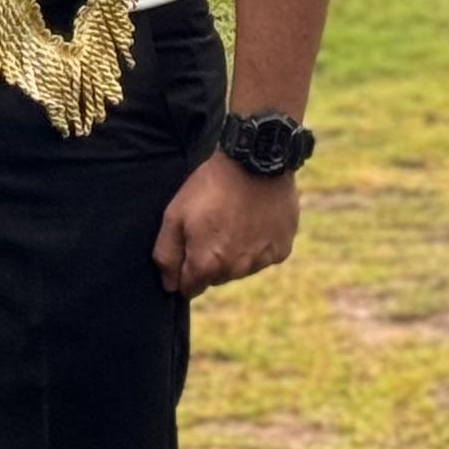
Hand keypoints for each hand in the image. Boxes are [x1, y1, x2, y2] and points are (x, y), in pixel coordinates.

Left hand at [155, 158, 299, 296]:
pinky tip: (256, 221)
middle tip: (214, 226)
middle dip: (212, 260)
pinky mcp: (282, 250)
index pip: (189, 288)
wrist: (256, 161)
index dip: (186, 268)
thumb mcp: (174, 215)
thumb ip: (166, 256)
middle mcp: (236, 270)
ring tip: (236, 220)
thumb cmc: (210, 186)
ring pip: (241, 268)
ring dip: (236, 253)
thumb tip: (170, 286)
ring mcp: (262, 261)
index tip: (192, 243)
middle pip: (216, 278)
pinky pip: (264, 257)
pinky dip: (259, 244)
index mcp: (207, 265)